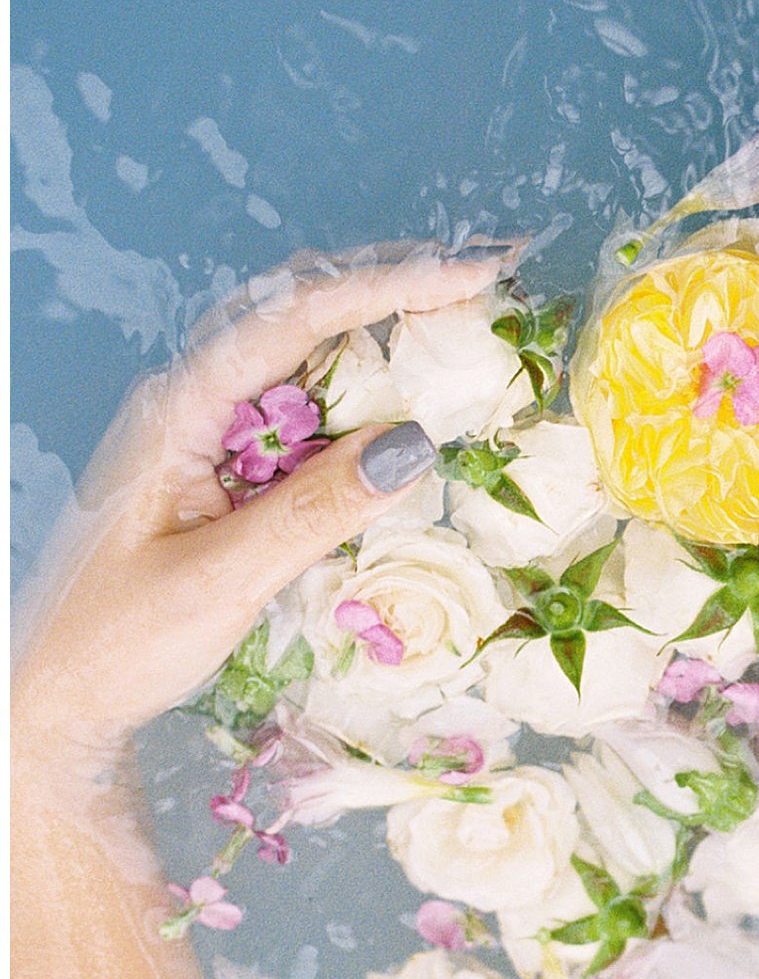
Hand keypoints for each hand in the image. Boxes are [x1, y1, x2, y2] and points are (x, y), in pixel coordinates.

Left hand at [12, 243, 516, 771]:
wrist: (59, 701)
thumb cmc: (115, 644)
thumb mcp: (221, 582)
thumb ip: (316, 512)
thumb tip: (414, 443)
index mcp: (177, 410)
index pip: (293, 319)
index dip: (386, 288)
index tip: (468, 277)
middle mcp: (190, 404)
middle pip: (299, 316)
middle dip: (390, 293)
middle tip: (480, 287)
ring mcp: (206, 436)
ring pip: (303, 362)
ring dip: (380, 345)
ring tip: (459, 334)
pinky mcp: (224, 473)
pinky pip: (301, 420)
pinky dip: (361, 407)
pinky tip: (403, 417)